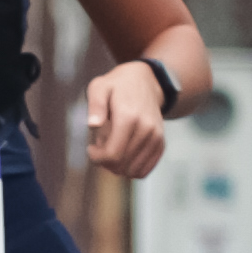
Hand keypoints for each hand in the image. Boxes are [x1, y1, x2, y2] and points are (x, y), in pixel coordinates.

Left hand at [84, 62, 166, 180]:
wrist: (146, 81)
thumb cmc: (117, 85)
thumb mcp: (100, 87)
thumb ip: (95, 105)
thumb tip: (92, 125)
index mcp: (129, 117)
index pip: (113, 154)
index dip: (97, 158)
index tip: (91, 148)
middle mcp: (146, 129)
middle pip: (122, 165)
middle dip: (105, 162)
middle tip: (99, 148)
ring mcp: (156, 137)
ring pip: (134, 171)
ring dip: (118, 167)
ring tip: (111, 149)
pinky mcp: (161, 143)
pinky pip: (145, 170)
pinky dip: (131, 169)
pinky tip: (123, 155)